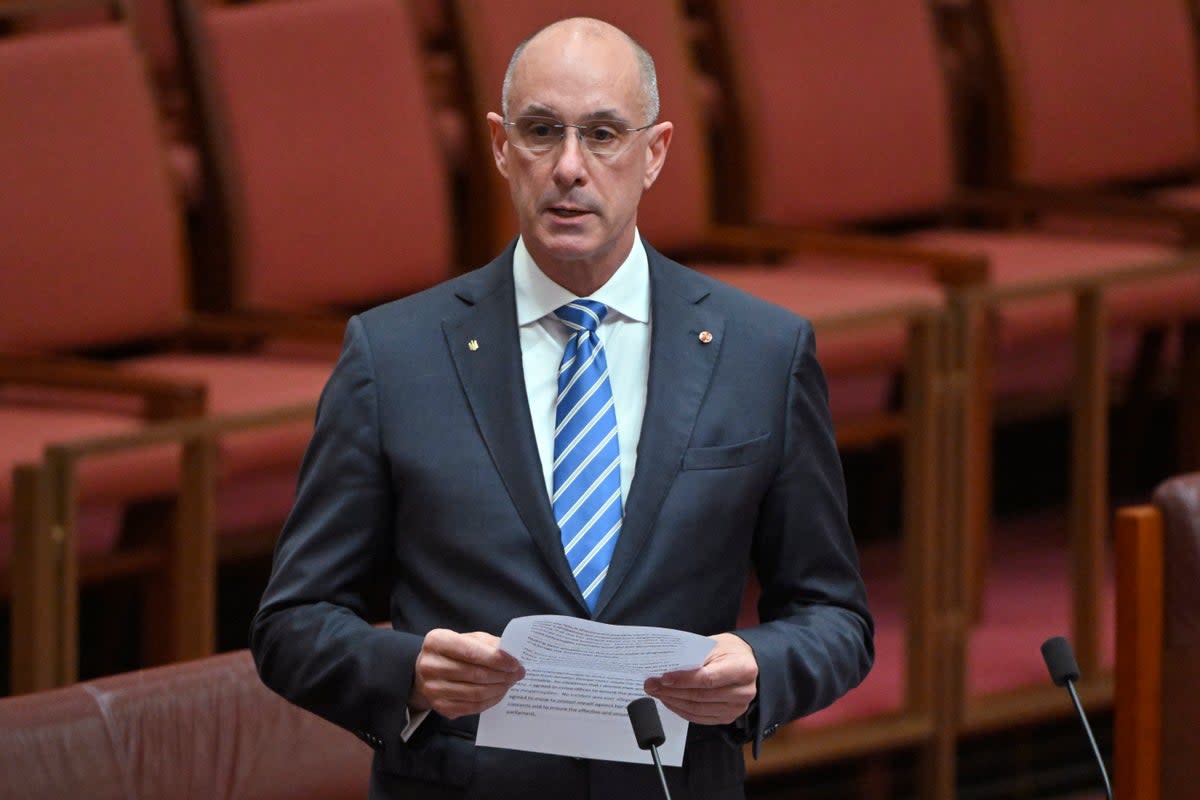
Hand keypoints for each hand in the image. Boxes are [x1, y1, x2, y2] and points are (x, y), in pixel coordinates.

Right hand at [410, 629, 524, 718]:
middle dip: (502, 674)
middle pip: (475, 674)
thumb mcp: (469, 639)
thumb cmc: (454, 652)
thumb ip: (488, 644)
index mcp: (437, 642)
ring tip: (511, 682)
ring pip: (476, 693)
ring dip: (499, 688)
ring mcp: (433, 689)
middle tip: (518, 673)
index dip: (496, 658)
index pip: (471, 651)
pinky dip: (491, 700)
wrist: (428, 671)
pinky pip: (473, 707)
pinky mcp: (440, 707)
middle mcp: (430, 666)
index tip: (515, 663)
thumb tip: (512, 655)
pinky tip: (499, 692)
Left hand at [644, 633, 757, 724]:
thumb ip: (694, 656)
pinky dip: (681, 710)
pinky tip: (669, 701)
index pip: (708, 679)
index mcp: (742, 669)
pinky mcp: (727, 717)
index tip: (664, 678)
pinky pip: (699, 717)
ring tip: (657, 692)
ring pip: (697, 709)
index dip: (683, 680)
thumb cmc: (729, 651)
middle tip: (652, 684)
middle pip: (700, 696)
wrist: (745, 662)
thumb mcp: (714, 644)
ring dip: (673, 701)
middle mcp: (743, 692)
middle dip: (671, 691)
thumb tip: (667, 667)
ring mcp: (736, 708)